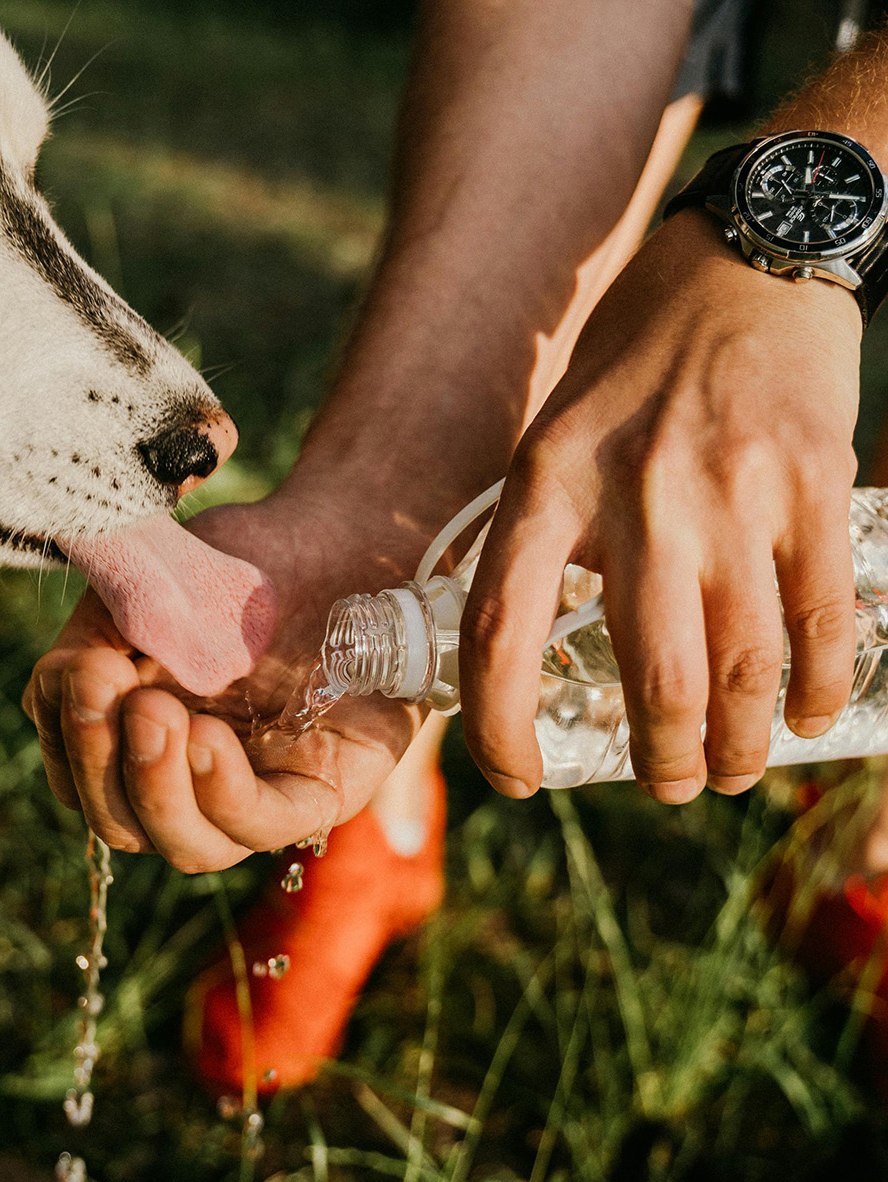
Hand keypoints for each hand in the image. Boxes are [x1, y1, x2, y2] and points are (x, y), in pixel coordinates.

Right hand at [22, 491, 428, 871]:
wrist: (340, 538)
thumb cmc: (239, 565)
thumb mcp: (149, 587)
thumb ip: (96, 632)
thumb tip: (63, 682)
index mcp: (139, 736)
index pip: (78, 775)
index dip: (66, 736)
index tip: (73, 668)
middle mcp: (192, 778)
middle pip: (120, 820)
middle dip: (99, 760)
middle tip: (102, 684)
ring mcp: (254, 793)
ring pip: (187, 844)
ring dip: (154, 785)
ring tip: (156, 712)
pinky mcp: (317, 792)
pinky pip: (262, 826)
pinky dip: (221, 793)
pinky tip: (206, 739)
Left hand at [461, 208, 862, 802]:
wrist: (742, 259)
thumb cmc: (631, 362)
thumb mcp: (550, 438)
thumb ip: (544, 537)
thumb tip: (537, 649)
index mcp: (546, 486)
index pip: (500, 635)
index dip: (499, 726)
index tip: (518, 776)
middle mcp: (635, 498)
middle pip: (652, 679)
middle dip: (660, 760)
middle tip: (665, 784)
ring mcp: (732, 494)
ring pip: (741, 667)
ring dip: (735, 745)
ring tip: (726, 771)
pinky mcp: (814, 484)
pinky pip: (821, 618)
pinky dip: (816, 686)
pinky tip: (803, 717)